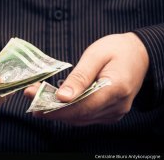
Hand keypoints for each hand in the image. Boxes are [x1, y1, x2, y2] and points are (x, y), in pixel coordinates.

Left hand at [24, 32, 148, 125]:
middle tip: (30, 96)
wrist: (138, 53)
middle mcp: (117, 106)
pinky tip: (56, 102)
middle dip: (51, 109)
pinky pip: (86, 116)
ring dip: (58, 111)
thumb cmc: (116, 49)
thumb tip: (62, 97)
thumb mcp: (96, 55)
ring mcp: (115, 112)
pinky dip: (69, 111)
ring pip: (81, 118)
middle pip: (79, 115)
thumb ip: (80, 77)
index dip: (56, 108)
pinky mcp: (110, 112)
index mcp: (115, 89)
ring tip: (38, 98)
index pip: (81, 107)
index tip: (34, 101)